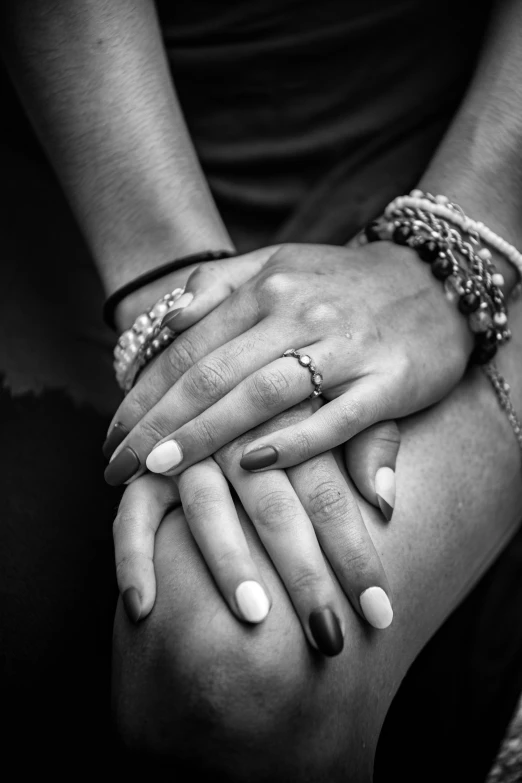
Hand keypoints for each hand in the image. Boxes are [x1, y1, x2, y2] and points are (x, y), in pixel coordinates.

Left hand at [104, 241, 469, 484]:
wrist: (436, 280)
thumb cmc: (344, 282)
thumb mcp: (279, 263)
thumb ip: (220, 285)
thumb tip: (167, 318)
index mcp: (266, 287)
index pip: (187, 349)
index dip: (142, 396)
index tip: (111, 437)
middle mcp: (298, 312)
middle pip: (211, 375)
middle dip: (156, 425)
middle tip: (116, 467)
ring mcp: (345, 346)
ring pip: (261, 395)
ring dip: (205, 435)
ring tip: (159, 471)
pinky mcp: (388, 380)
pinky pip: (335, 417)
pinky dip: (293, 442)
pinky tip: (250, 466)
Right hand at [113, 405, 398, 654]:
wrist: (231, 333)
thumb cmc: (306, 380)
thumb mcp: (347, 391)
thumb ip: (370, 443)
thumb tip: (387, 503)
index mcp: (297, 412)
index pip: (328, 492)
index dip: (354, 553)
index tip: (380, 613)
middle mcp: (243, 429)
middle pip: (274, 504)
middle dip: (302, 573)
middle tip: (329, 637)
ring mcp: (192, 443)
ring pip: (206, 503)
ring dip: (227, 561)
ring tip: (254, 618)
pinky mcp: (151, 460)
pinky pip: (136, 508)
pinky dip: (134, 553)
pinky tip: (140, 607)